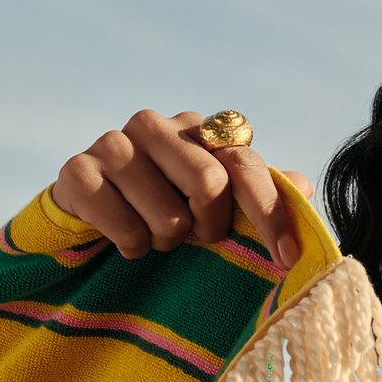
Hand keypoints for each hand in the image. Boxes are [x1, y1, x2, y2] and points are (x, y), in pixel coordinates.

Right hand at [51, 109, 315, 269]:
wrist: (96, 218)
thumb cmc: (174, 208)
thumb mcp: (225, 205)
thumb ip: (265, 193)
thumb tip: (304, 186)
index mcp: (201, 130)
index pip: (245, 164)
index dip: (269, 212)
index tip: (285, 256)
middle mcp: (157, 125)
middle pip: (209, 182)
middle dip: (209, 226)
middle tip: (197, 236)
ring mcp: (113, 143)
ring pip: (168, 215)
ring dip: (169, 240)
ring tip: (158, 233)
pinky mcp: (77, 171)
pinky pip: (126, 229)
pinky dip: (134, 246)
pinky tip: (128, 236)